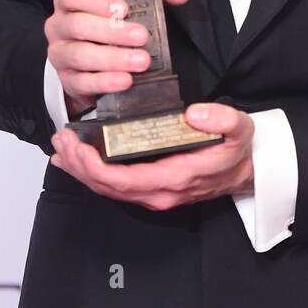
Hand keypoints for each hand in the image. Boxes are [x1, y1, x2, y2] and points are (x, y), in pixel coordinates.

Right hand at [45, 0, 189, 117]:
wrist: (89, 66)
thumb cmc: (108, 28)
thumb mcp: (130, 6)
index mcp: (70, 4)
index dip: (96, 1)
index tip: (123, 9)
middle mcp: (59, 27)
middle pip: (78, 25)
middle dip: (112, 31)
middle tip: (141, 36)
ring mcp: (60, 55)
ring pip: (81, 55)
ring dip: (113, 58)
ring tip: (141, 61)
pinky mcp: (68, 81)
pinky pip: (83, 82)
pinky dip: (105, 81)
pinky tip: (125, 80)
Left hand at [50, 102, 254, 208]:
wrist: (245, 173)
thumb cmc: (236, 153)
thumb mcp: (240, 129)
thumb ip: (222, 119)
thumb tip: (196, 114)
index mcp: (174, 178)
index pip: (124, 180)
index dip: (95, 168)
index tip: (78, 148)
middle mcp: (158, 193)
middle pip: (108, 187)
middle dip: (79, 166)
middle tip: (63, 141)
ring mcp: (153, 194)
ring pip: (108, 189)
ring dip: (81, 170)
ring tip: (63, 148)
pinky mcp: (149, 189)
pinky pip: (115, 186)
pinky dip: (92, 173)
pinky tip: (78, 160)